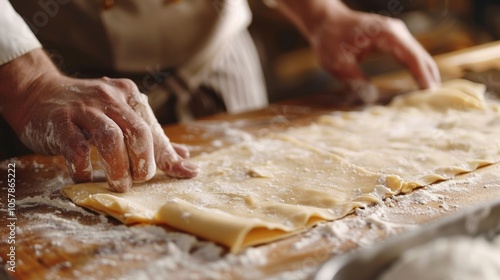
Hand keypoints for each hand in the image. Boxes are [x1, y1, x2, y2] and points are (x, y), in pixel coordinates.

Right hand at [0, 49, 197, 191]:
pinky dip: (85, 167)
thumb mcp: (122, 115)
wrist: (39, 92)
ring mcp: (83, 108)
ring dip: (118, 167)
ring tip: (119, 184)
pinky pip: (77, 147)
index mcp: (129, 96)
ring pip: (110, 138)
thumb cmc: (88, 111)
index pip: (154, 129)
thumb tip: (185, 159)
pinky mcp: (59, 121)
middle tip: (139, 180)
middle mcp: (109, 98)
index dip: (168, 155)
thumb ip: (152, 137)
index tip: (185, 174)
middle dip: (143, 162)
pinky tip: (87, 177)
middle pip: (137, 132)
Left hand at [275, 0, 440, 102]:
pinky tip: (420, 87)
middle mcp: (396, 31)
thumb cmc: (329, 40)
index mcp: (386, 34)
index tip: (431, 93)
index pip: (411, 57)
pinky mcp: (393, 39)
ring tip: (431, 99)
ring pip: (419, 56)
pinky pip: (410, 56)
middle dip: (429, 78)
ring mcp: (397, 34)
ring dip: (425, 75)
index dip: (422, 76)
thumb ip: (355, 80)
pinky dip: (417, 70)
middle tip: (436, 103)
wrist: (325, 22)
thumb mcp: (337, 63)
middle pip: (421, 56)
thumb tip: (372, 100)